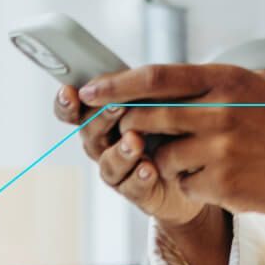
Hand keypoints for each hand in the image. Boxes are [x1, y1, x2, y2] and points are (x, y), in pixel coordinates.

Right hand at [53, 85, 205, 227]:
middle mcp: (104, 145)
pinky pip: (133, 187)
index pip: (73, 110)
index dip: (66, 103)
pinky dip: (139, 177)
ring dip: (121, 151)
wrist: (198, 163)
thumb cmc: (172, 124)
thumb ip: (135, 86)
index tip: (69, 92)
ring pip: (109, 163)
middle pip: (89, 133)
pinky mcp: (139, 192)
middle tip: (117, 105)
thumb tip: (120, 72)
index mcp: (102, 118)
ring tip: (135, 141)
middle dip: (102, 118)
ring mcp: (120, 170)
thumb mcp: (157, 97)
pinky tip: (149, 168)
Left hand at [78, 64, 264, 217]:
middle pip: (146, 117)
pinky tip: (223, 179)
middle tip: (127, 131)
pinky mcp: (224, 184)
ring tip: (203, 159)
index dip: (116, 84)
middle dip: (129, 126)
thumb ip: (214, 84)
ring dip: (169, 161)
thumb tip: (168, 84)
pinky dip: (193, 184)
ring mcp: (220, 149)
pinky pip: (185, 185)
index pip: (155, 77)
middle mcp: (219, 111)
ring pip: (163, 156)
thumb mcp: (258, 86)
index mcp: (226, 80)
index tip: (90, 91)